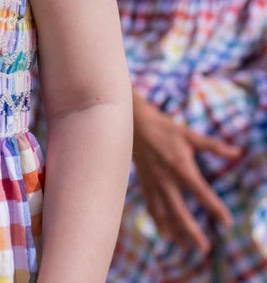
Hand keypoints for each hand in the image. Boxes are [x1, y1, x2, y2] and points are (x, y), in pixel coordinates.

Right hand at [132, 92, 241, 254]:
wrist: (136, 125)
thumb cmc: (165, 129)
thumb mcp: (190, 135)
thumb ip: (213, 146)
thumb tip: (237, 152)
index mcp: (181, 167)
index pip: (201, 192)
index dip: (215, 208)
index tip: (227, 222)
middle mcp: (167, 179)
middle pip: (180, 212)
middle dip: (192, 232)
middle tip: (204, 248)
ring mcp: (154, 183)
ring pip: (163, 214)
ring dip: (174, 232)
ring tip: (184, 246)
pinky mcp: (145, 183)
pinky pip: (151, 207)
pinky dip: (158, 222)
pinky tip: (164, 232)